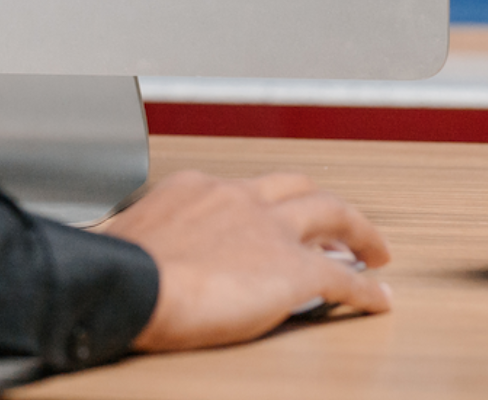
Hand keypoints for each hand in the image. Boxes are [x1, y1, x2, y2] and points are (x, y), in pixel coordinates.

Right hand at [100, 170, 391, 351]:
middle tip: (338, 222)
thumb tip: (109, 246)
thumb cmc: (117, 266)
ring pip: (332, 214)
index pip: (242, 188)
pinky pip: (344, 278)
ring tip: (374, 249)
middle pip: (297, 187)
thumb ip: (135, 237)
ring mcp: (270, 231)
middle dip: (321, 202)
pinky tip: (378, 300)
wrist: (131, 283)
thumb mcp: (120, 235)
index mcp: (198, 188)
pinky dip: (367, 289)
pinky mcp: (293, 271)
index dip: (264, 205)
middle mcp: (239, 198)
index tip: (268, 219)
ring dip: (359, 230)